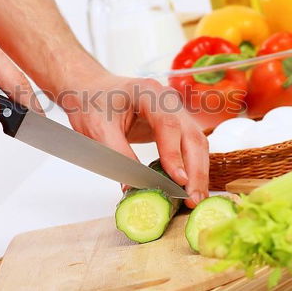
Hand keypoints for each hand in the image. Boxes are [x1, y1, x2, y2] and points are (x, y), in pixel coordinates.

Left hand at [58, 71, 208, 206]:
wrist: (92, 90)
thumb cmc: (93, 103)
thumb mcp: (98, 129)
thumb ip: (117, 156)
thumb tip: (134, 187)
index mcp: (148, 92)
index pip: (168, 125)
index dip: (174, 154)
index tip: (178, 181)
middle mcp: (168, 100)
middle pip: (191, 135)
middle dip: (195, 170)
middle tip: (193, 200)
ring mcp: (175, 111)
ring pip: (197, 143)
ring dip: (199, 172)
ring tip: (195, 199)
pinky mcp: (176, 125)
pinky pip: (191, 146)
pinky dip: (193, 167)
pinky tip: (190, 187)